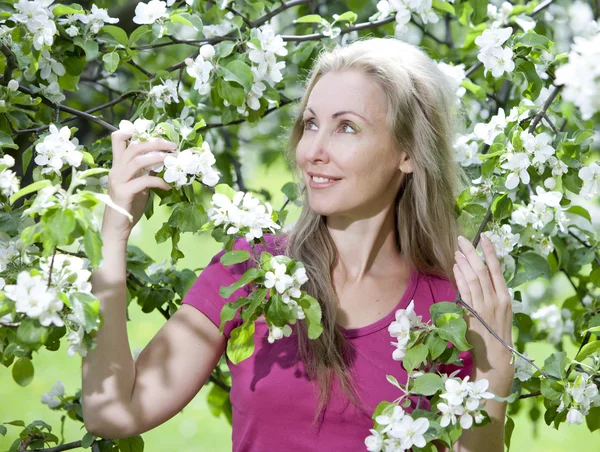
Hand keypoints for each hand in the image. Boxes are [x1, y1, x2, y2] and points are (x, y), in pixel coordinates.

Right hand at [103, 132, 176, 242]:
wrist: (116, 228)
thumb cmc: (128, 206)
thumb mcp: (139, 185)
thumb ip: (147, 172)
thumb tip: (162, 161)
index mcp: (118, 165)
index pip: (118, 139)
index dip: (133, 131)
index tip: (153, 131)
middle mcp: (116, 170)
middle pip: (134, 146)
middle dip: (155, 142)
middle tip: (173, 145)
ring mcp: (118, 180)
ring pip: (138, 160)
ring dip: (158, 157)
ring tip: (172, 160)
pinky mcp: (123, 192)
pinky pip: (144, 181)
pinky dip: (158, 181)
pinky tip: (167, 186)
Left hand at [453, 234, 513, 385]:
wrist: (495, 356)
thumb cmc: (494, 333)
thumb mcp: (498, 311)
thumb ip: (489, 295)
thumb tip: (473, 276)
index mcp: (505, 297)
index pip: (497, 269)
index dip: (490, 252)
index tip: (484, 237)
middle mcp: (497, 300)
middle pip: (483, 270)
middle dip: (472, 252)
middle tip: (462, 239)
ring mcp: (485, 307)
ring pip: (473, 279)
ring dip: (463, 263)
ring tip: (457, 252)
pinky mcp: (474, 314)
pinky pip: (466, 292)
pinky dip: (459, 278)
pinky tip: (455, 268)